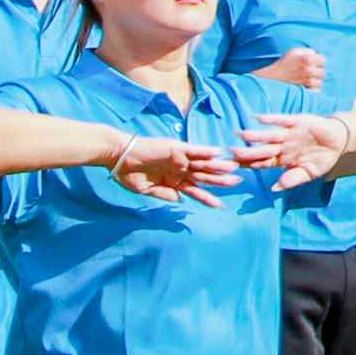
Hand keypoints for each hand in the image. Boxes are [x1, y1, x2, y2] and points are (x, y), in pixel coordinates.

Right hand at [101, 129, 249, 200]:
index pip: (195, 191)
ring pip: (203, 163)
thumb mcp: (147, 190)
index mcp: (174, 181)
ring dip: (218, 166)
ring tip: (235, 169)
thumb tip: (180, 200)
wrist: (117, 158)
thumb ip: (164, 194)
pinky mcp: (176, 148)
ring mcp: (179, 158)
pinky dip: (206, 151)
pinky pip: (194, 150)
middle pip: (204, 177)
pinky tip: (219, 154)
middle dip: (220, 180)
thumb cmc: (128, 174)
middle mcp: (179, 169)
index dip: (207, 198)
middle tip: (238, 182)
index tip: (220, 206)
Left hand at [229, 109, 355, 186]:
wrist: (340, 141)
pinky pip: (282, 120)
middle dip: (247, 152)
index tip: (235, 168)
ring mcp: (288, 133)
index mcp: (283, 159)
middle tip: (230, 153)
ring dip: (256, 136)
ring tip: (241, 135)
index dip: (250, 165)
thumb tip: (273, 188)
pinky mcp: (297, 121)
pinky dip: (271, 119)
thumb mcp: (309, 174)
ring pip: (269, 135)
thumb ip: (292, 180)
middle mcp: (282, 146)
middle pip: (262, 150)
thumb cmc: (323, 158)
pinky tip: (258, 118)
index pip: (263, 162)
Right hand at [261, 50, 329, 89]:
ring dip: (315, 81)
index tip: (314, 63)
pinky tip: (308, 86)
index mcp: (307, 59)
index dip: (319, 61)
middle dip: (317, 71)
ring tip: (309, 79)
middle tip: (311, 71)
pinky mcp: (303, 89)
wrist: (272, 74)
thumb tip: (316, 55)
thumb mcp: (295, 51)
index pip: (323, 61)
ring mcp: (306, 81)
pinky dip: (313, 89)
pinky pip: (315, 91)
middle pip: (322, 73)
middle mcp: (308, 70)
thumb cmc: (284, 61)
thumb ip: (308, 52)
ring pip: (319, 82)